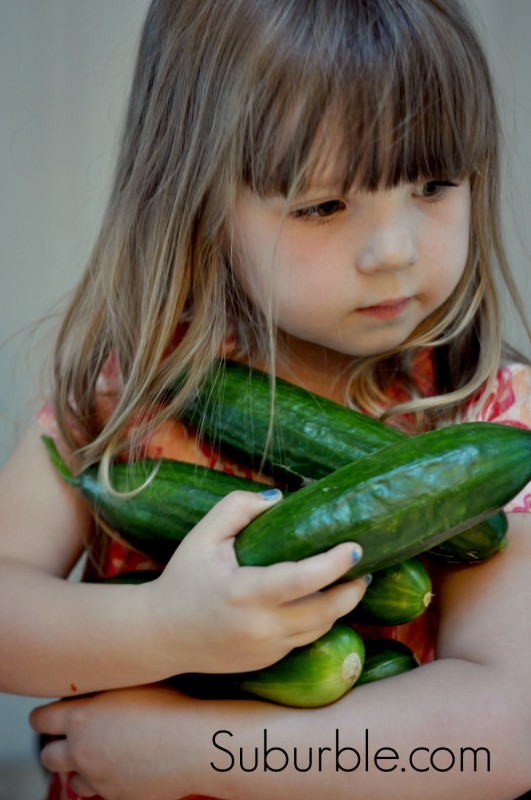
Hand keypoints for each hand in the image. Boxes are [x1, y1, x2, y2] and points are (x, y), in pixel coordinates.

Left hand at [30, 684, 198, 799]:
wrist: (192, 743)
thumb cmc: (170, 704)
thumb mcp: (131, 683)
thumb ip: (104, 688)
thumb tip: (92, 688)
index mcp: (81, 717)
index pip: (40, 719)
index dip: (44, 716)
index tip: (54, 715)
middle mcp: (82, 750)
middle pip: (47, 756)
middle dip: (58, 747)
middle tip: (75, 738)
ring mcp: (98, 777)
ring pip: (73, 781)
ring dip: (83, 769)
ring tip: (105, 755)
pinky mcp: (116, 797)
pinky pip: (103, 792)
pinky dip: (110, 781)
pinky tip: (129, 766)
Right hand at [144, 489, 367, 674]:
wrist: (162, 635)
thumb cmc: (184, 578)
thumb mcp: (204, 535)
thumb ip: (238, 507)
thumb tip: (280, 497)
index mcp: (245, 593)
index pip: (302, 581)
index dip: (334, 565)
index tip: (356, 548)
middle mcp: (260, 627)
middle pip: (325, 612)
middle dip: (353, 589)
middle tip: (365, 566)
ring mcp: (266, 650)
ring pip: (320, 629)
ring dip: (341, 606)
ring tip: (353, 580)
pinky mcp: (267, 662)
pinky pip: (305, 640)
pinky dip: (320, 620)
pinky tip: (324, 600)